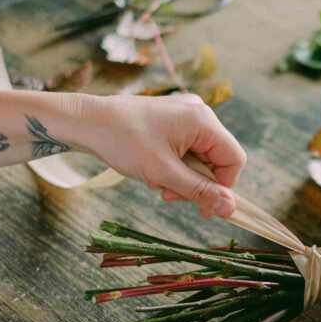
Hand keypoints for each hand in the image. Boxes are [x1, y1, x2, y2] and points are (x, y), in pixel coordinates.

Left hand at [79, 93, 245, 216]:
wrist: (87, 121)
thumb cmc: (123, 142)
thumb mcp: (164, 173)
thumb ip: (199, 191)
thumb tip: (230, 209)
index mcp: (203, 120)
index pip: (233, 160)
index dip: (222, 187)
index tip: (202, 206)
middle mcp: (198, 112)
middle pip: (216, 159)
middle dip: (195, 183)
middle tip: (169, 195)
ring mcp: (184, 114)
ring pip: (199, 157)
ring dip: (182, 177)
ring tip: (157, 182)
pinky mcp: (171, 119)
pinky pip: (185, 148)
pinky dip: (173, 165)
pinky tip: (153, 170)